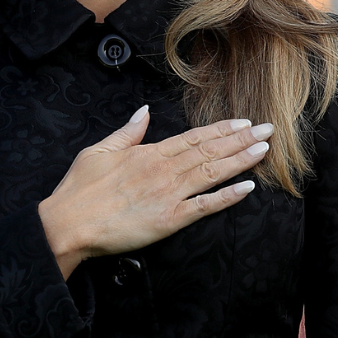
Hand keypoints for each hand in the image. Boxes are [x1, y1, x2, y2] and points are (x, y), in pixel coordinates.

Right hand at [37, 106, 271, 278]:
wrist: (68, 224)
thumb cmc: (78, 190)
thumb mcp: (97, 151)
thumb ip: (126, 132)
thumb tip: (144, 113)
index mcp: (147, 153)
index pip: (192, 137)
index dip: (220, 130)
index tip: (243, 123)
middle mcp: (163, 170)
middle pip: (210, 151)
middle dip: (241, 140)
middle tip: (269, 130)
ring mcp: (169, 195)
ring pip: (213, 172)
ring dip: (241, 160)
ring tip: (264, 150)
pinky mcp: (169, 220)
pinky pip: (205, 206)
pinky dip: (228, 197)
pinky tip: (247, 188)